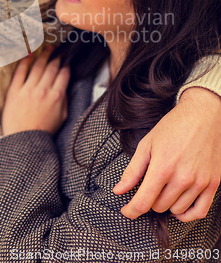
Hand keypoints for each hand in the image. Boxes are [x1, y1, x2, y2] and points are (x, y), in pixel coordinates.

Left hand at [2, 49, 69, 135]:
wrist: (23, 141)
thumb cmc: (43, 131)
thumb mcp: (62, 117)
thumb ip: (64, 100)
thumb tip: (64, 87)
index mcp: (57, 96)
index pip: (63, 74)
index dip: (66, 65)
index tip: (65, 61)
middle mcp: (43, 90)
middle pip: (52, 67)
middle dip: (56, 57)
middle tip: (57, 51)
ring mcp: (28, 89)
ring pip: (38, 66)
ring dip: (44, 55)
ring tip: (46, 49)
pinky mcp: (15, 91)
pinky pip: (20, 72)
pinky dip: (25, 61)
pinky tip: (29, 54)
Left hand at [113, 88, 220, 220]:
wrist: (202, 116)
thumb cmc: (173, 127)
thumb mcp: (147, 144)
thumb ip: (133, 170)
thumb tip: (118, 190)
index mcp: (162, 167)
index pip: (144, 202)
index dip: (131, 210)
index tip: (127, 211)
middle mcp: (182, 178)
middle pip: (159, 206)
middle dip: (150, 199)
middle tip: (150, 185)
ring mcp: (199, 182)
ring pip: (176, 210)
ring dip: (167, 203)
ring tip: (165, 187)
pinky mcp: (213, 183)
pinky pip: (199, 212)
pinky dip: (187, 214)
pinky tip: (179, 205)